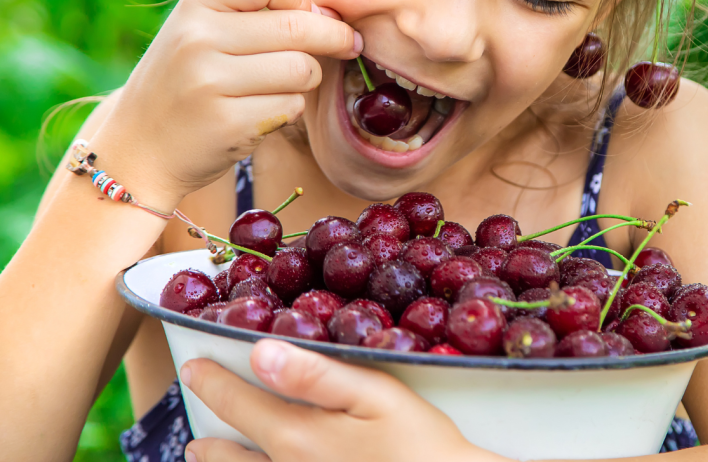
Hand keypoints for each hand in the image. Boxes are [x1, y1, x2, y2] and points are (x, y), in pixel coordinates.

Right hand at [87, 0, 361, 209]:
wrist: (139, 148)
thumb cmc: (188, 82)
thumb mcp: (203, 31)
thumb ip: (255, 13)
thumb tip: (331, 16)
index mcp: (196, 5)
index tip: (307, 14)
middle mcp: (198, 38)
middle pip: (298, 26)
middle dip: (333, 37)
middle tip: (347, 45)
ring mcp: (210, 82)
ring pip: (303, 68)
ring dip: (308, 78)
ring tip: (280, 85)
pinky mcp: (228, 123)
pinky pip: (293, 106)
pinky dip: (289, 109)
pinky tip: (262, 112)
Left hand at [181, 339, 505, 461]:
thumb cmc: (420, 443)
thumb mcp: (377, 395)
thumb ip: (317, 374)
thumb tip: (260, 352)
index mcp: (295, 436)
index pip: (238, 404)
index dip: (211, 382)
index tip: (192, 367)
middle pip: (230, 456)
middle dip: (209, 441)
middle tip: (196, 437)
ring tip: (206, 458)